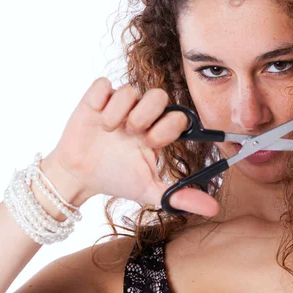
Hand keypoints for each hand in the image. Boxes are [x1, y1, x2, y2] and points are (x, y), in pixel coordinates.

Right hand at [42, 77, 219, 215]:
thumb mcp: (148, 190)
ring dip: (120, 111)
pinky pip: (104, 84)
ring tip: (110, 130)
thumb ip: (179, 196)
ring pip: (131, 89)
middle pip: (159, 95)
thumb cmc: (116, 178)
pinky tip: (97, 117)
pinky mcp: (97, 98)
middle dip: (147, 114)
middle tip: (133, 133)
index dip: (168, 127)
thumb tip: (213, 208)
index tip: (151, 144)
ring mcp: (120, 103)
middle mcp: (143, 113)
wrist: (80, 176)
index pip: (179, 116)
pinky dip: (101, 101)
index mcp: (159, 130)